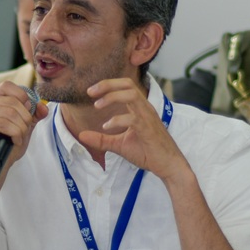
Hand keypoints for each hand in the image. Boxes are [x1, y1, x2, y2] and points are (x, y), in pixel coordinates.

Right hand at [0, 81, 46, 166]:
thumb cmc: (8, 144)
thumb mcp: (25, 125)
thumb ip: (34, 114)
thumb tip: (43, 107)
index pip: (8, 86)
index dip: (23, 98)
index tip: (27, 114)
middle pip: (13, 102)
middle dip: (25, 119)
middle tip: (24, 131)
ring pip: (10, 113)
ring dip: (20, 128)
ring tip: (18, 138)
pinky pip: (4, 123)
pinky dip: (15, 134)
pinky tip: (14, 141)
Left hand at [75, 79, 191, 184]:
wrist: (168, 165)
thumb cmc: (147, 152)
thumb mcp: (119, 145)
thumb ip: (101, 139)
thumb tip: (81, 135)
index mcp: (140, 108)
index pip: (125, 86)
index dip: (107, 84)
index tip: (90, 91)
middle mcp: (145, 108)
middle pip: (127, 84)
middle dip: (107, 84)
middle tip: (90, 92)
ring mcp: (148, 117)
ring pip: (131, 95)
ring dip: (112, 97)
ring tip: (97, 106)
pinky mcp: (148, 129)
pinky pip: (133, 118)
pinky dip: (117, 120)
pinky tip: (107, 127)